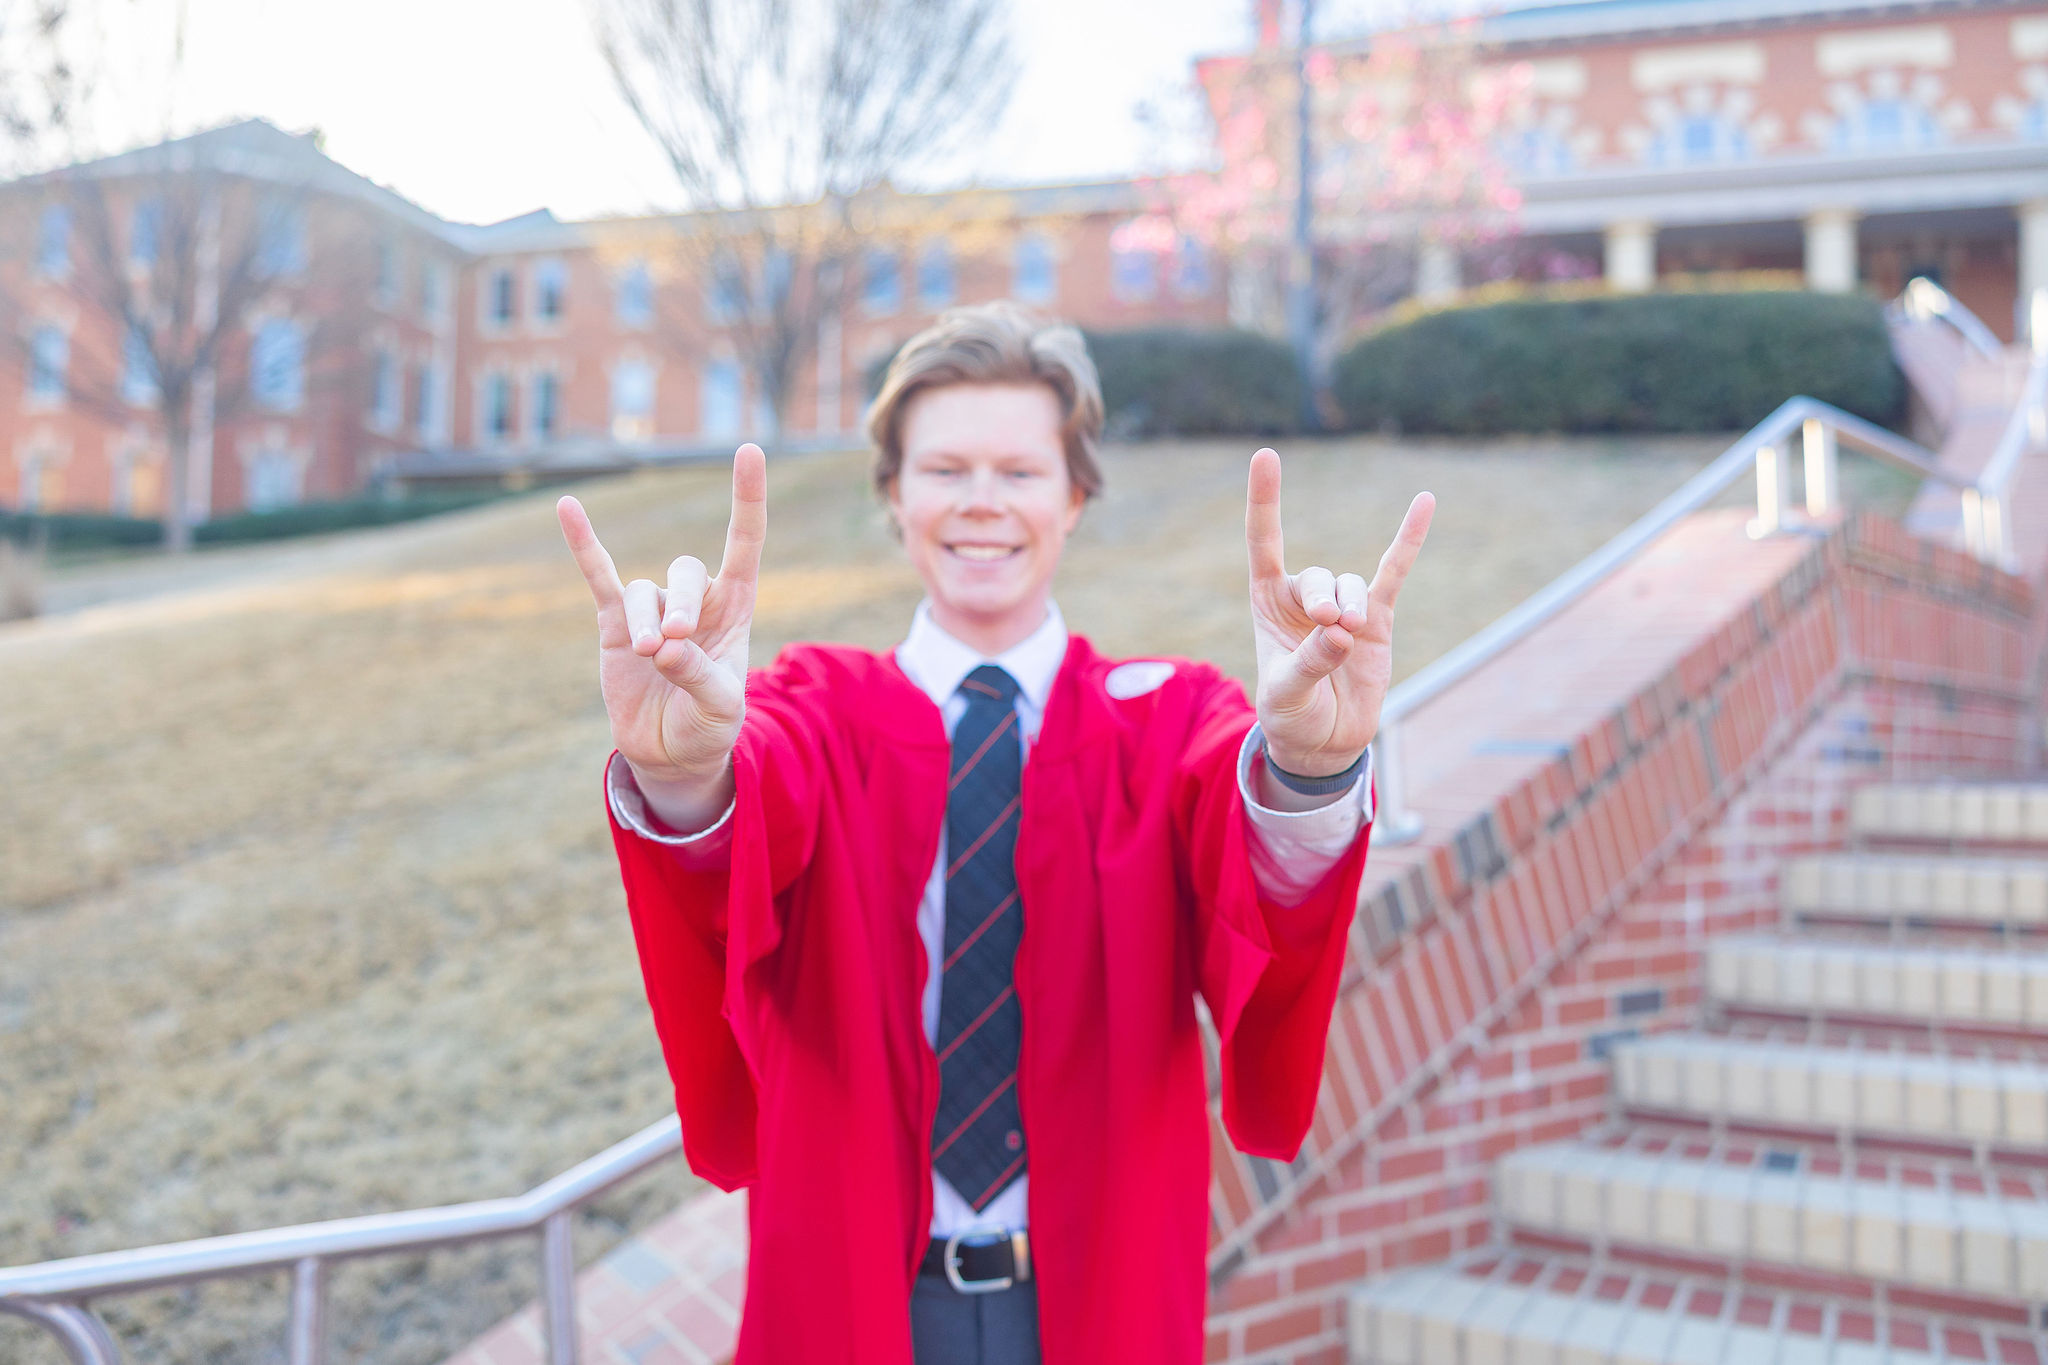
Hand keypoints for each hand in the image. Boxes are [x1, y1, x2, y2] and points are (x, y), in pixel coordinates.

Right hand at [558, 443, 766, 792]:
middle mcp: (694, 601)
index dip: (747, 500)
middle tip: (674, 644)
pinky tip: (568, 507)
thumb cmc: (708, 725)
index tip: (749, 450)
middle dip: (681, 604)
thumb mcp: (721, 708)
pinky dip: (585, 544)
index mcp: (735, 610)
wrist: (672, 752)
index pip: (744, 545)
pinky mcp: (615, 623)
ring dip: (646, 621)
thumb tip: (664, 647)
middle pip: (687, 572)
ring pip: (644, 592)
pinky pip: (598, 576)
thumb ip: (700, 675)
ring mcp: (652, 609)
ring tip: (650, 656)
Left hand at [1245, 446, 1432, 777]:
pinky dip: (1408, 540)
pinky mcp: (1378, 619)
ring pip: (1352, 586)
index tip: (1265, 455)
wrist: (1323, 742)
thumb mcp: (1285, 695)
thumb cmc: (1292, 715)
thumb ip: (1307, 663)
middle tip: (1328, 627)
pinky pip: (1394, 573)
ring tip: (1347, 638)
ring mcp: (1344, 606)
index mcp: (1268, 603)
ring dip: (1351, 608)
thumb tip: (1340, 633)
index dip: (1264, 502)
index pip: (1264, 543)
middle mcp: (1305, 598)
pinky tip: (1425, 502)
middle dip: (1323, 599)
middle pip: (1319, 576)